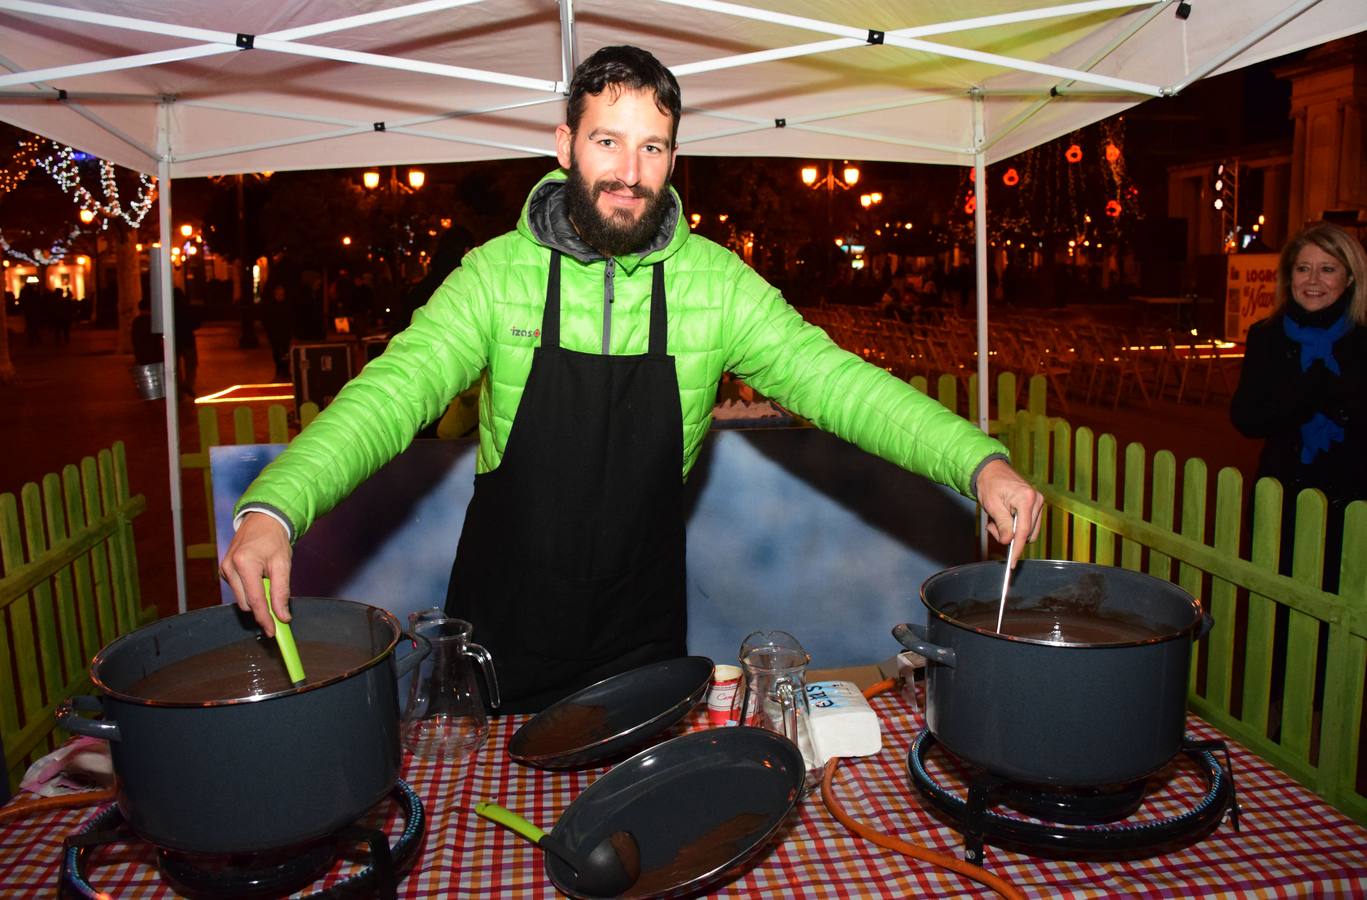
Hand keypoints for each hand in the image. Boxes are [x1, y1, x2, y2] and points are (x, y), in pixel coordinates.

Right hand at [219, 512, 293, 635]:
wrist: (262, 521)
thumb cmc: (274, 540)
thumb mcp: (283, 564)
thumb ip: (282, 592)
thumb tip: (282, 616)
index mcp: (244, 564)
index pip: (255, 601)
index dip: (265, 618)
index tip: (273, 632)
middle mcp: (229, 567)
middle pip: (246, 603)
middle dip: (262, 608)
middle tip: (279, 608)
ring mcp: (224, 569)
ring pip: (241, 598)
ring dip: (256, 597)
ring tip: (268, 580)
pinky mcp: (223, 570)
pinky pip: (238, 590)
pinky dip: (250, 589)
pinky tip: (258, 577)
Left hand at [975, 458, 1043, 566]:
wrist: (991, 470)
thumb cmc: (990, 484)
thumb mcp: (992, 506)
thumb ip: (1002, 525)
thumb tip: (1007, 541)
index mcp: (1026, 499)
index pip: (1023, 531)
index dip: (1017, 548)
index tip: (1012, 562)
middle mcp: (1036, 501)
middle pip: (1027, 533)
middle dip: (1009, 536)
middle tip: (993, 527)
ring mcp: (1038, 503)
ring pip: (1028, 531)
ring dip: (1012, 532)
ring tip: (997, 520)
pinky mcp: (1036, 505)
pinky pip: (1028, 525)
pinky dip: (1015, 526)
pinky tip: (1005, 517)